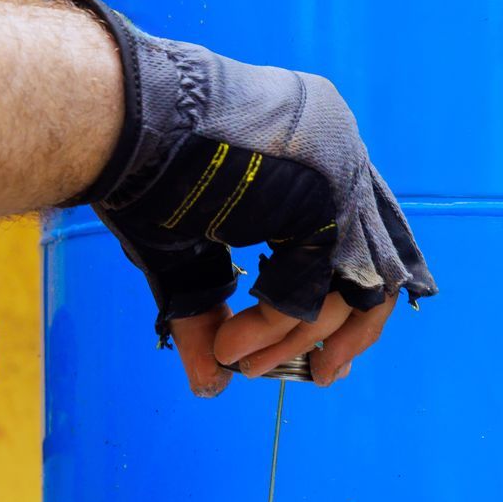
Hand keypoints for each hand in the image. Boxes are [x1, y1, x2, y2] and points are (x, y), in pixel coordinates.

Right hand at [61, 0, 433, 385]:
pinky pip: (313, 291)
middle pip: (380, 266)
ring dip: (296, 339)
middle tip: (320, 375)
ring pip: (349, 287)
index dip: (349, 302)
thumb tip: (212, 383)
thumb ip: (210, 311)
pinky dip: (274, 328)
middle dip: (350, 333)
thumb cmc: (141, 167)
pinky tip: (232, 343)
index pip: (365, 236)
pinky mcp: (327, 199)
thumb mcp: (189, 248)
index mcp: (320, 147)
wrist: (122, 117)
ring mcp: (342, 174)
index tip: (326, 351)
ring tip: (244, 363)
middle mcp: (344, 155)